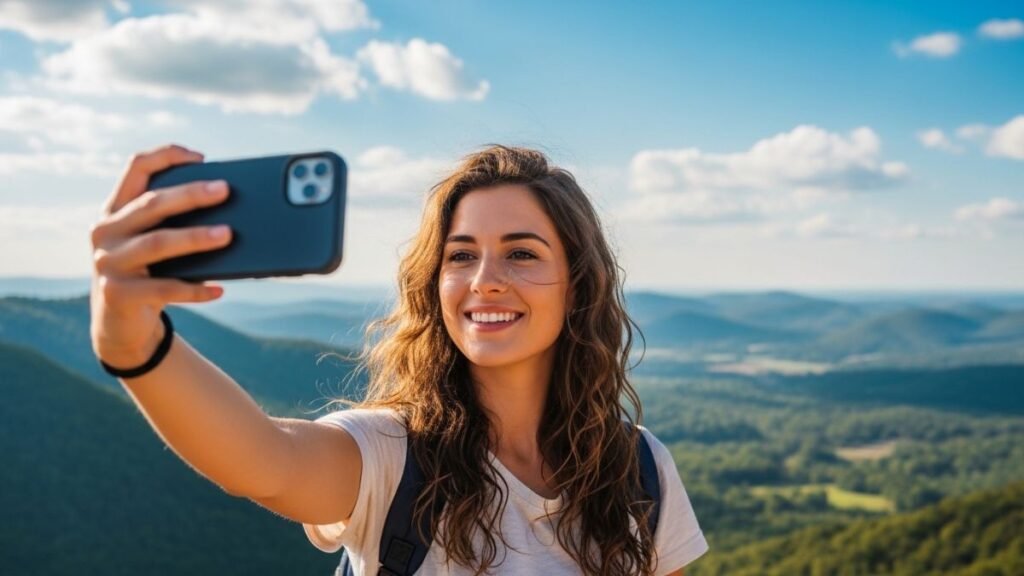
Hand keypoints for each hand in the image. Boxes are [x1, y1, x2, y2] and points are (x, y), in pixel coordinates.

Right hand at [89, 144, 232, 367]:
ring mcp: (108, 263)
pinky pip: (164, 288)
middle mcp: (105, 232)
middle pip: (151, 204)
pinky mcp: (118, 294)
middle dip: (190, 195)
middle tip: (225, 190)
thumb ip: (172, 225)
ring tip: (228, 235)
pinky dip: (195, 289)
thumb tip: (229, 214)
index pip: (136, 168)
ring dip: (195, 238)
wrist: (118, 325)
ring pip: (157, 243)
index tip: (201, 158)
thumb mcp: (151, 245)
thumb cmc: (148, 274)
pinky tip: (219, 290)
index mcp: (115, 210)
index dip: (167, 156)